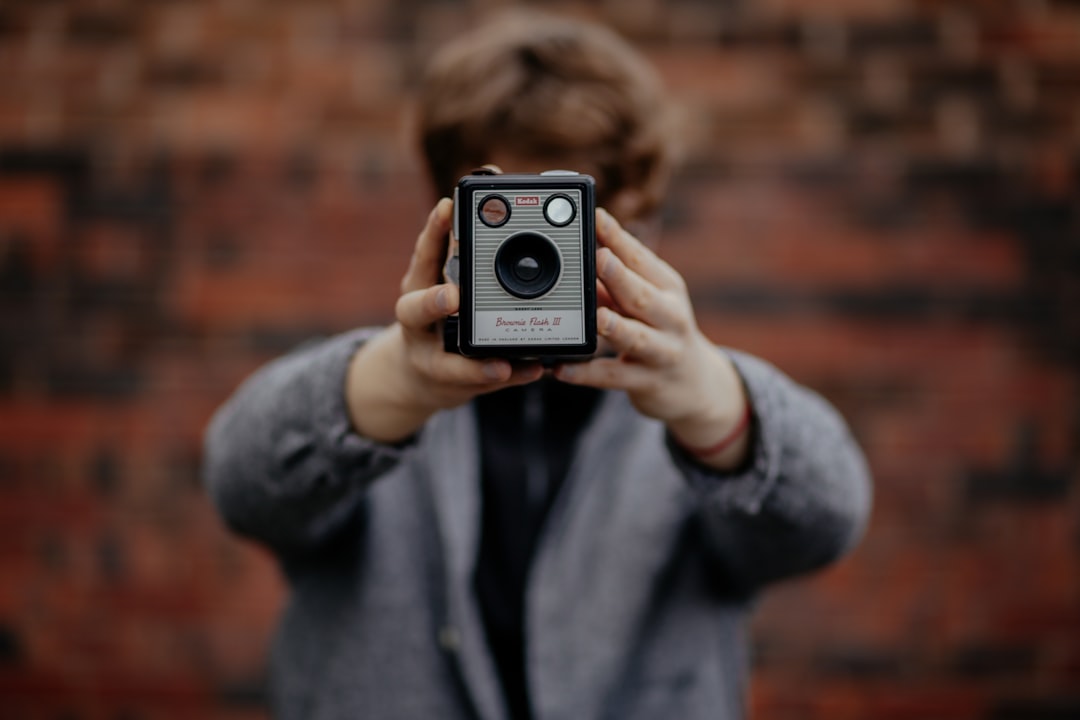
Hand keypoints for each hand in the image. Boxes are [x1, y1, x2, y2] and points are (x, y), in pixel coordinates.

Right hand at [346, 198, 542, 442]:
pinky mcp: (451, 381)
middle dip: (434, 301)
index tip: (449, 208)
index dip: (433, 231)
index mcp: (420, 282)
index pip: (423, 253)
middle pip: (415, 309)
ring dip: (474, 362)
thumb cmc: (441, 310)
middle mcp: (417, 319)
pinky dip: (506, 376)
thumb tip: (496, 179)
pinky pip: (478, 381)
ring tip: (500, 363)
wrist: (421, 371)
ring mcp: (430, 354)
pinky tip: (528, 370)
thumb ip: (466, 241)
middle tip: (453, 295)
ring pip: (445, 361)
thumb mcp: (446, 272)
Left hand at [554, 209, 750, 468]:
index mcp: (667, 287)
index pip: (642, 258)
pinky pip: (614, 377)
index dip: (619, 238)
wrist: (695, 383)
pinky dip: (587, 373)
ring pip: (636, 338)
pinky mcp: (647, 382)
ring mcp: (662, 351)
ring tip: (596, 318)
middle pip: (643, 295)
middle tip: (599, 259)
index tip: (597, 216)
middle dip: (621, 277)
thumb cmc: (662, 330)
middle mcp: (669, 316)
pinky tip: (562, 370)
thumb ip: (614, 278)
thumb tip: (581, 246)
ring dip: (615, 326)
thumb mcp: (647, 299)